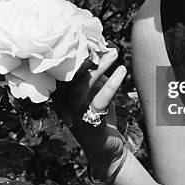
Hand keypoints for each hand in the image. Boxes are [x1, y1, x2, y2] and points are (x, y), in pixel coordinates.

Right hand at [52, 48, 127, 179]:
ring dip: (100, 67)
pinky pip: (100, 100)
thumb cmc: (101, 115)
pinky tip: (122, 72)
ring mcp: (75, 114)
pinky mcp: (90, 123)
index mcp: (62, 92)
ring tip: (115, 53)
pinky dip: (112, 83)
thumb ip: (96, 72)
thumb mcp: (97, 89)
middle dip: (86, 54)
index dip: (75, 50)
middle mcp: (64, 102)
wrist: (108, 150)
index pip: (63, 67)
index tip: (89, 35)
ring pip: (82, 85)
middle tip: (103, 41)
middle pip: (69, 73)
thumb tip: (104, 47)